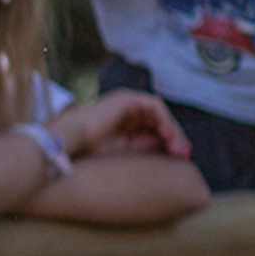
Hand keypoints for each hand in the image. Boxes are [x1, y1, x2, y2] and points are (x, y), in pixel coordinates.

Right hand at [54, 88, 192, 160]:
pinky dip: (164, 120)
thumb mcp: (124, 150)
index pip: (152, 129)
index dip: (167, 141)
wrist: (70, 140)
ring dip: (171, 129)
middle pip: (158, 120)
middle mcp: (126, 110)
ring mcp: (126, 102)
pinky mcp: (127, 99)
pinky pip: (154, 107)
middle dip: (173, 136)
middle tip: (184, 153)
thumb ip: (144, 145)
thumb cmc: (90, 149)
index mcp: (122, 123)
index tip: (178, 156)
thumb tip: (165, 145)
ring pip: (159, 113)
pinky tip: (167, 136)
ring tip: (177, 147)